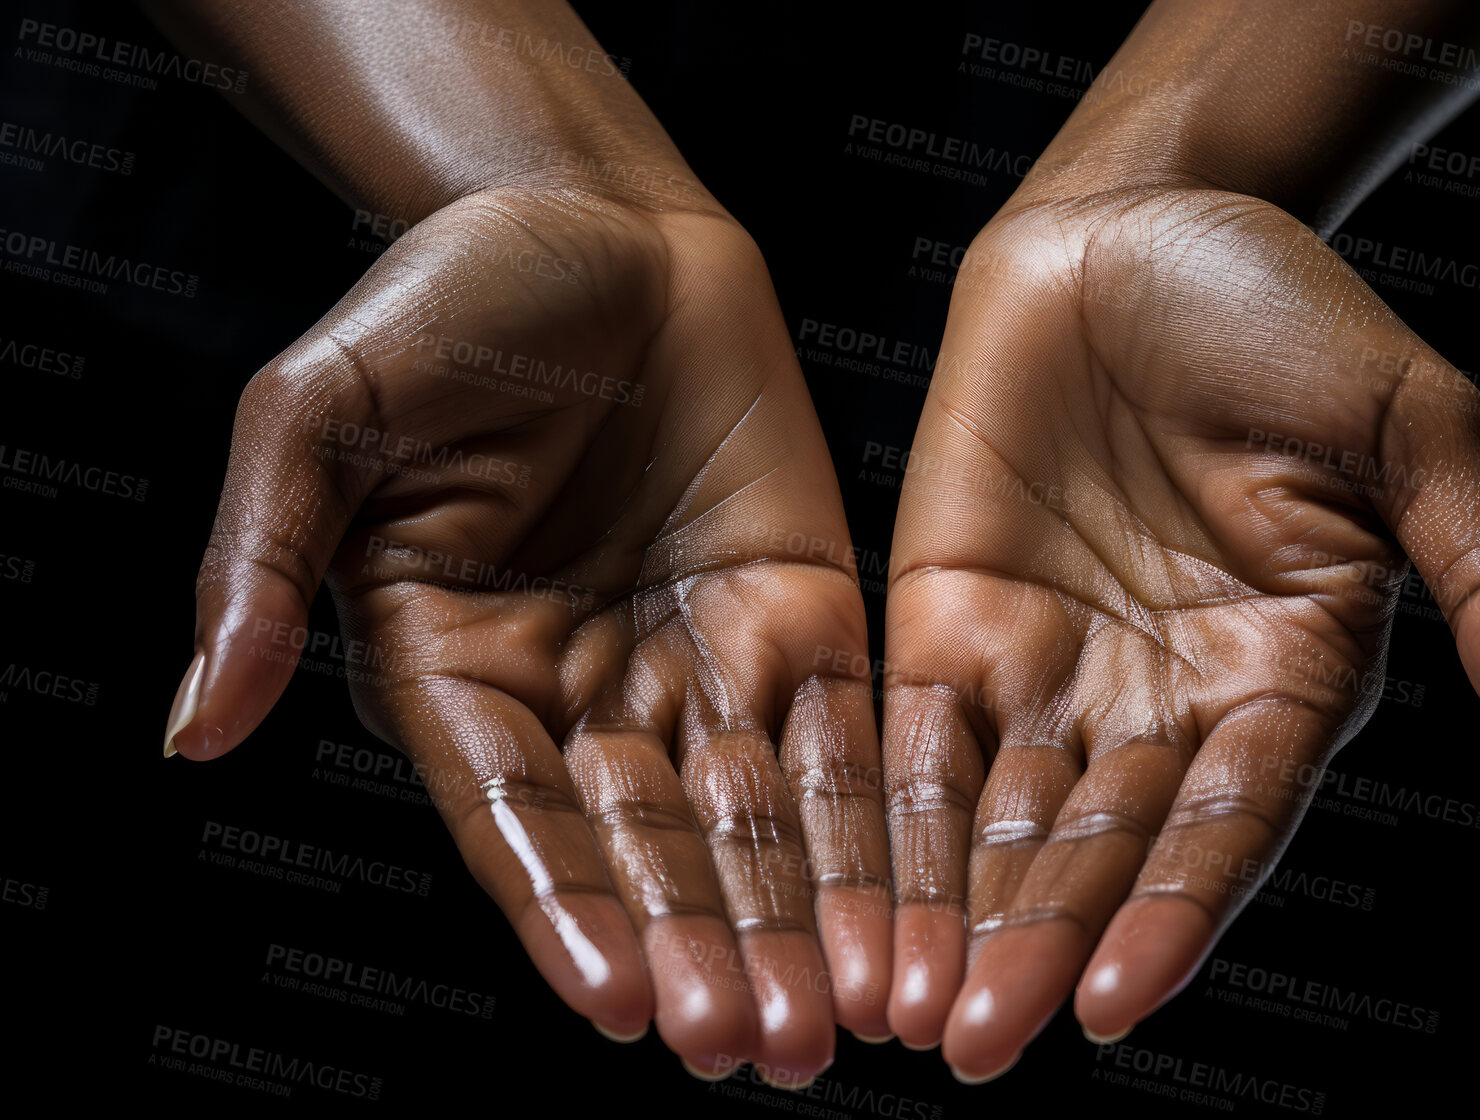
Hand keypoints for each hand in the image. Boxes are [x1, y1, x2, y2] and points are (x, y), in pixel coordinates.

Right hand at [163, 176, 891, 1083]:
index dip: (568, 907)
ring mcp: (698, 662)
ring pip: (754, 820)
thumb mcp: (323, 411)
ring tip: (837, 1019)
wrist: (595, 217)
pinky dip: (871, 824)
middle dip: (707, 945)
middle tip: (759, 1047)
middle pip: (651, 845)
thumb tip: (193, 729)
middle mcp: (583, 692)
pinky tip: (904, 909)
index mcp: (458, 667)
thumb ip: (262, 566)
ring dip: (796, 920)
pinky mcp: (800, 617)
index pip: (517, 814)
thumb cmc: (447, 297)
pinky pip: (841, 734)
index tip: (620, 1002)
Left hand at [879, 178, 1479, 1077]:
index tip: (1115, 1003)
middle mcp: (1162, 701)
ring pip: (995, 817)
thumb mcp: (1415, 430)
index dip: (1172, 908)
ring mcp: (1051, 668)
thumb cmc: (1291, 313)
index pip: (1226, 820)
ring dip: (949, 911)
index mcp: (1283, 676)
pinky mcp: (949, 620)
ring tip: (904, 1006)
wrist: (1140, 222)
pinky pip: (913, 737)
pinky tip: (849, 897)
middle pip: (1097, 846)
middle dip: (1038, 940)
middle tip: (980, 1042)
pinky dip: (884, 819)